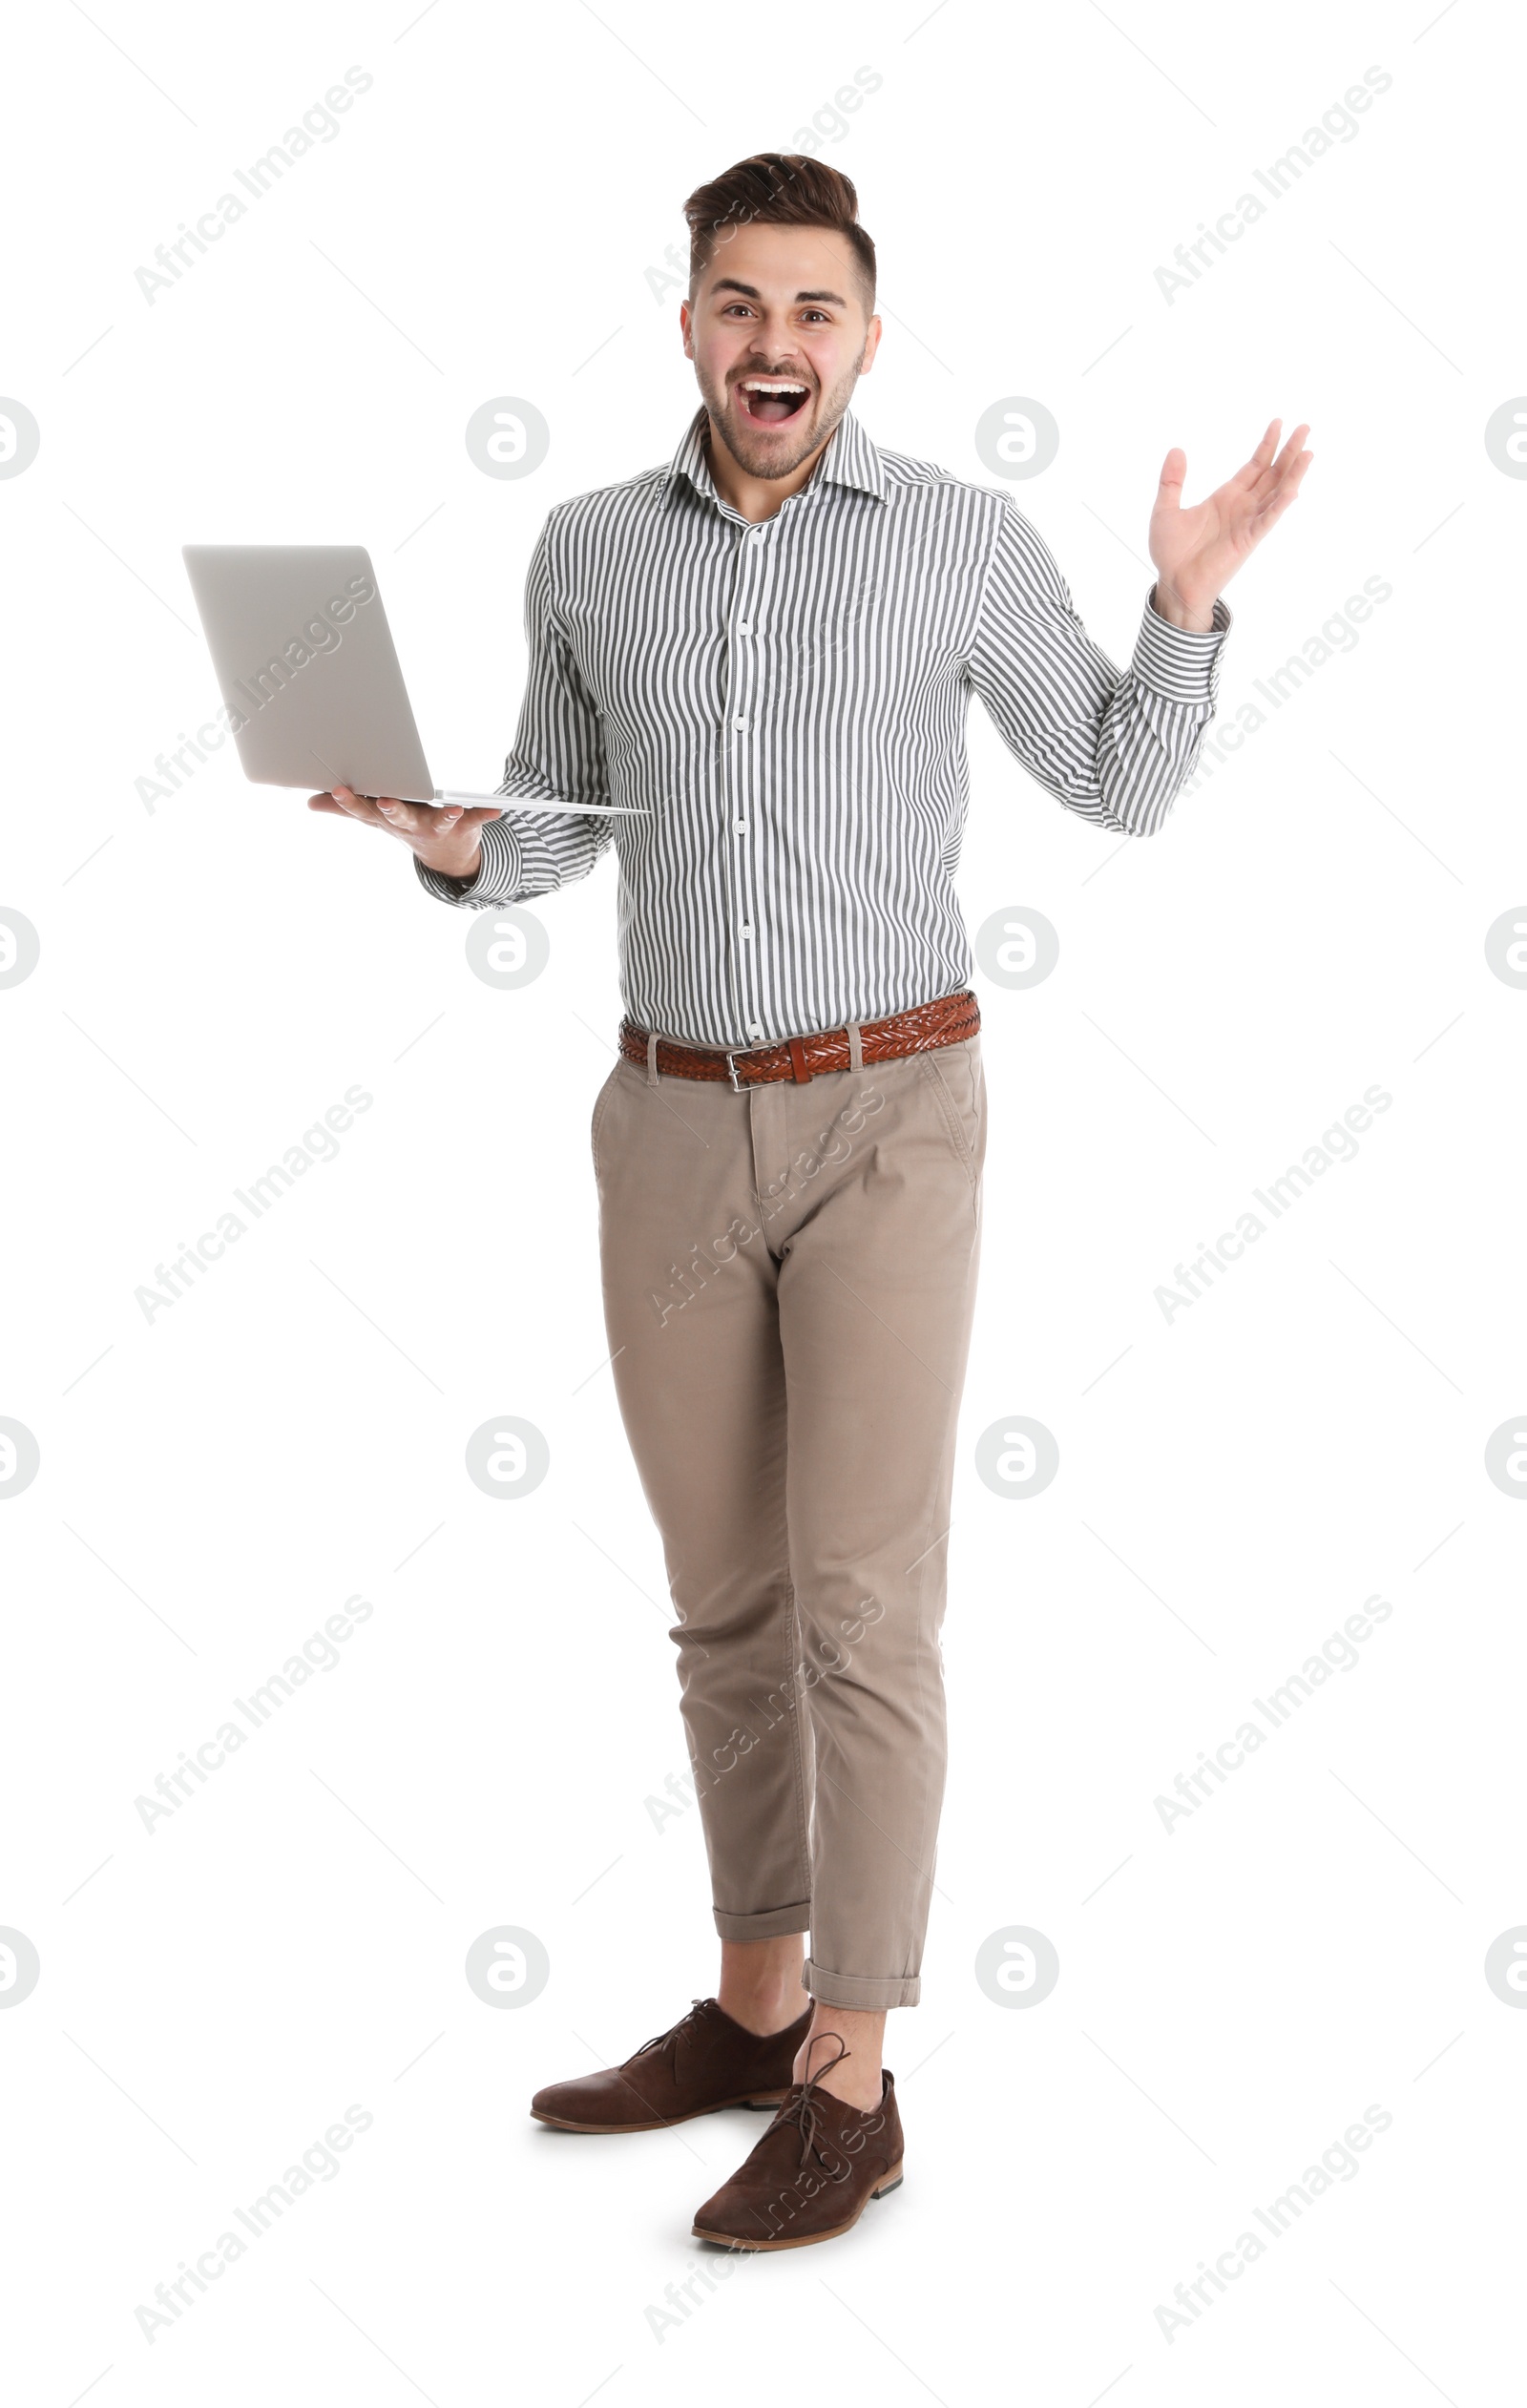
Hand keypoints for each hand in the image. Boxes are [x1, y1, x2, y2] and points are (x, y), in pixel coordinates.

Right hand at [307, 784, 500, 879]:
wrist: (446, 857)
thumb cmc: (407, 825)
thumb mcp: (376, 818)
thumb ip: (345, 809)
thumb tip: (312, 802)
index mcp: (388, 820)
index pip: (365, 811)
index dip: (350, 802)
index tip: (338, 788)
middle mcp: (411, 826)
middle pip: (399, 818)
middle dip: (392, 810)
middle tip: (386, 801)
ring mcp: (437, 828)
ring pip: (438, 822)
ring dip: (444, 817)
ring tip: (451, 810)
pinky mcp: (463, 827)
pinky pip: (475, 819)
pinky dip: (485, 814)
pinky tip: (496, 809)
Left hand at [1148, 418, 1312, 630]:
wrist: (1173, 582)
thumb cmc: (1171, 552)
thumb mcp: (1166, 509)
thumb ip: (1172, 481)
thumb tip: (1176, 450)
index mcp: (1227, 497)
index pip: (1254, 466)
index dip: (1267, 445)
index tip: (1278, 423)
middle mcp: (1242, 507)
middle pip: (1273, 474)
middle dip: (1288, 451)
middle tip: (1305, 427)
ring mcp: (1247, 523)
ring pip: (1277, 493)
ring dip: (1293, 474)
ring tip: (1308, 452)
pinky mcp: (1247, 540)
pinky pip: (1267, 521)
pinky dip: (1279, 507)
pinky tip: (1293, 491)